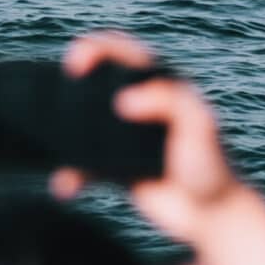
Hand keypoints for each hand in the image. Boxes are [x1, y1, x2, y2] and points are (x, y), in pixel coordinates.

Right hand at [50, 31, 243, 245]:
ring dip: (63, 130)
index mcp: (161, 85)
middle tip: (60, 87)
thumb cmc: (213, 166)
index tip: (76, 61)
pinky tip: (65, 185)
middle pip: (96, 80)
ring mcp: (125, 136)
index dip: (97, 47)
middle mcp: (140, 105)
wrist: (213, 217)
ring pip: (83, 123)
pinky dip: (71, 173)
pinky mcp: (115, 167)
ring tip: (50, 140)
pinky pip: (83, 165)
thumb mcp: (200, 126)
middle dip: (70, 79)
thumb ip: (169, 101)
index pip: (125, 52)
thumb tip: (123, 100)